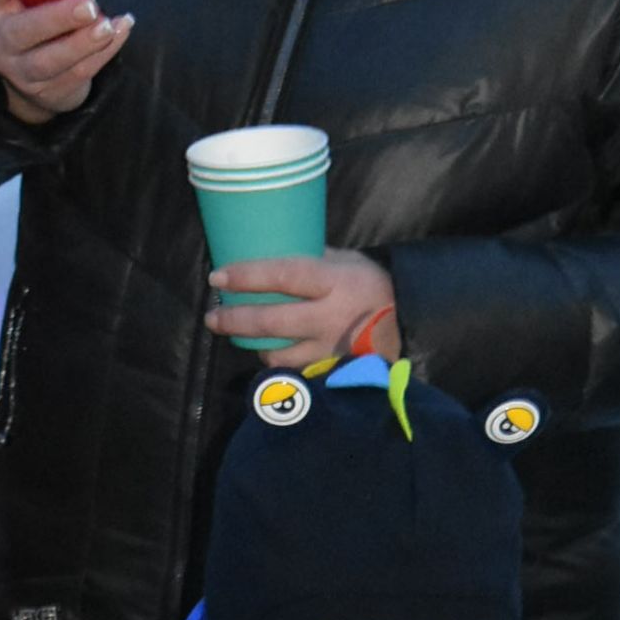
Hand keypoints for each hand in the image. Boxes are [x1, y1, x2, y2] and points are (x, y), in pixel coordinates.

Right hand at [0, 0, 132, 124]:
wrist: (29, 78)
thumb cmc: (33, 18)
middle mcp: (0, 43)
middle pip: (24, 32)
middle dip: (57, 18)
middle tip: (87, 6)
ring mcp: (23, 73)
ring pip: (54, 60)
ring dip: (84, 42)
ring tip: (107, 26)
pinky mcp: (50, 92)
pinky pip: (79, 73)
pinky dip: (104, 52)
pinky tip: (120, 30)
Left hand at [204, 249, 399, 365]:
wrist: (406, 321)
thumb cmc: (371, 283)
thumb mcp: (346, 260)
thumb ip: (311, 259)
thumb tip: (268, 250)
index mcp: (333, 281)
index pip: (283, 277)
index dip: (247, 277)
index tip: (219, 277)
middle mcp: (329, 317)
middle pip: (271, 321)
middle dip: (235, 319)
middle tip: (213, 316)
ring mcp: (328, 348)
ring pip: (278, 352)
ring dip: (252, 344)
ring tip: (236, 334)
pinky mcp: (329, 369)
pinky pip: (293, 369)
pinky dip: (275, 360)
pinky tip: (265, 350)